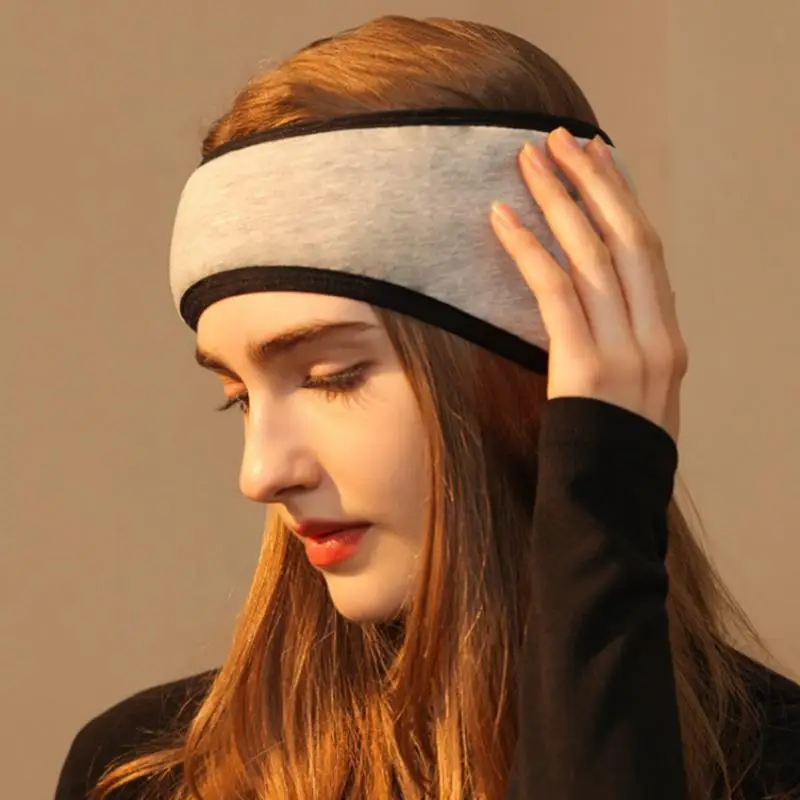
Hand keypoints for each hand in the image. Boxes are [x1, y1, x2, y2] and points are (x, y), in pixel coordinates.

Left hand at [490, 127, 688, 443]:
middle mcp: (656, 336)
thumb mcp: (642, 399)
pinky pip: (554, 292)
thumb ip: (632, 349)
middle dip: (593, 181)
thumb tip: (611, 310)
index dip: (622, 199)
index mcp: (670, 340)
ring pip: (593, 254)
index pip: (649, 252)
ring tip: (528, 159)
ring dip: (558, 199)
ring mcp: (627, 351)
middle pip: (627, 237)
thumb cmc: (616, 457)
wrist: (613, 507)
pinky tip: (503, 217)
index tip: (600, 158)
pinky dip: (527, 250)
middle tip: (561, 139)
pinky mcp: (586, 367)